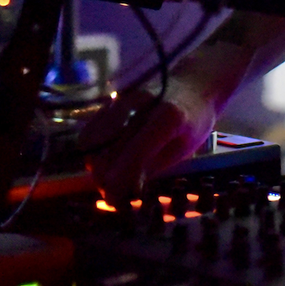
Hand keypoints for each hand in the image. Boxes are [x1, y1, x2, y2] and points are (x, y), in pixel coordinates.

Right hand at [80, 78, 217, 200]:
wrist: (194, 84)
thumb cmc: (193, 120)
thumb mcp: (183, 147)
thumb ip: (153, 167)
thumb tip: (124, 191)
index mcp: (167, 116)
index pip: (135, 152)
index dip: (120, 180)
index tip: (114, 201)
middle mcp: (139, 103)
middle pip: (107, 150)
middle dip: (105, 178)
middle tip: (113, 195)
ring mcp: (122, 98)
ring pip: (90, 140)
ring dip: (95, 165)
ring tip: (110, 177)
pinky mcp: (112, 99)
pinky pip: (90, 129)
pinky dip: (92, 149)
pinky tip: (107, 160)